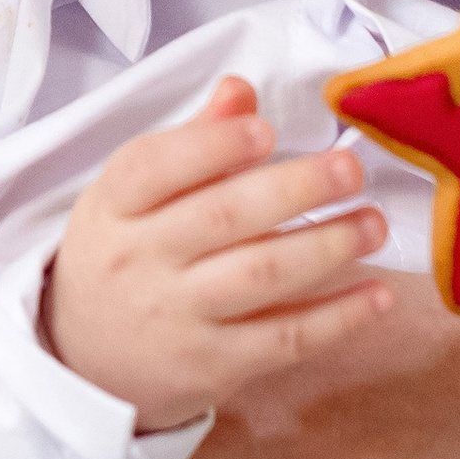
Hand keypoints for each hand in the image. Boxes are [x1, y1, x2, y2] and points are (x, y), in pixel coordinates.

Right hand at [42, 78, 388, 423]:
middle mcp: (140, 260)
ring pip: (260, 275)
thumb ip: (188, 142)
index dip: (212, 145)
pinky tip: (377, 296)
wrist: (82, 363)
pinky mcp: (212, 368)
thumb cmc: (119, 258)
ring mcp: (176, 318)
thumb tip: (241, 90)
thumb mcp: (128, 197)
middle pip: (221, 217)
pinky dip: (337, 318)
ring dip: (328, 246)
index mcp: (114, 205)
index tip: (266, 130)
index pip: (153, 166)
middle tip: (350, 168)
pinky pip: (283, 339)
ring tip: (374, 223)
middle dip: (295, 188)